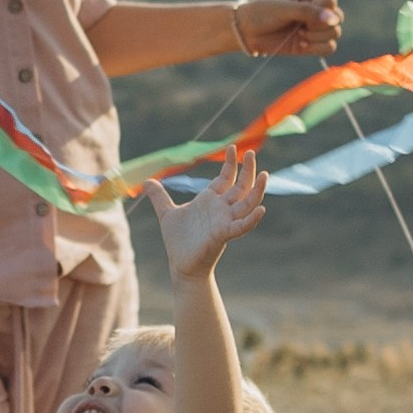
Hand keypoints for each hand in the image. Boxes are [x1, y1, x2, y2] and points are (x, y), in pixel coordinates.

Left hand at [142, 146, 268, 280]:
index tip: (234, 147)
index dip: (231, 164)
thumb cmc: (179, 241)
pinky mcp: (224, 235)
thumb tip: (146, 181)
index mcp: (210, 200)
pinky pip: (242, 226)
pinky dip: (252, 219)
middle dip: (247, 170)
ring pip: (247, 203)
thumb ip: (159, 197)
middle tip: (251, 153)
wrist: (181, 264)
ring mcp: (225, 221)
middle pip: (240, 186)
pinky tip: (261, 209)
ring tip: (265, 174)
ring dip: (257, 190)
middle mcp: (221, 209)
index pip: (225, 178)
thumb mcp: (167, 213)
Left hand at [236, 0, 342, 58]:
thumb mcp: (284, 9)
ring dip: (316, 37)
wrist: (246, 31)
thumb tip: (334, 19)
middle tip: (300, 26)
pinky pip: (329, 48)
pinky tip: (301, 45)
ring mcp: (314, 27)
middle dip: (319, 26)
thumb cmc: (262, 13)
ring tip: (298, 35)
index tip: (301, 13)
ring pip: (334, 34)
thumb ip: (309, 12)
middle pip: (337, 19)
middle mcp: (316, 10)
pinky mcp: (311, 44)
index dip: (320, 11)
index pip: (331, 2)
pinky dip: (317, 48)